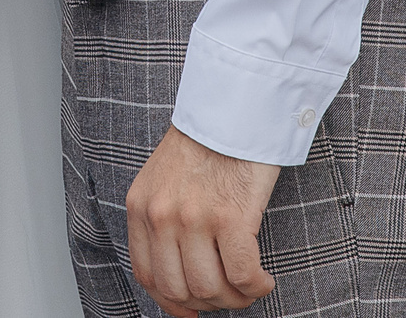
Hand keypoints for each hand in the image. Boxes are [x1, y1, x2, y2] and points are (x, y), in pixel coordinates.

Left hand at [125, 126, 282, 315]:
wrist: (234, 107)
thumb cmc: (207, 141)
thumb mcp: (163, 178)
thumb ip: (162, 218)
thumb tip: (179, 270)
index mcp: (141, 206)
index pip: (147, 274)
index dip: (171, 302)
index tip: (191, 309)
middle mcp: (161, 215)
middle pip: (178, 289)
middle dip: (207, 302)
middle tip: (227, 295)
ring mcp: (194, 218)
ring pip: (210, 288)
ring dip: (234, 299)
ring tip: (248, 287)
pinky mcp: (230, 217)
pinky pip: (241, 275)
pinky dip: (255, 287)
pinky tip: (263, 280)